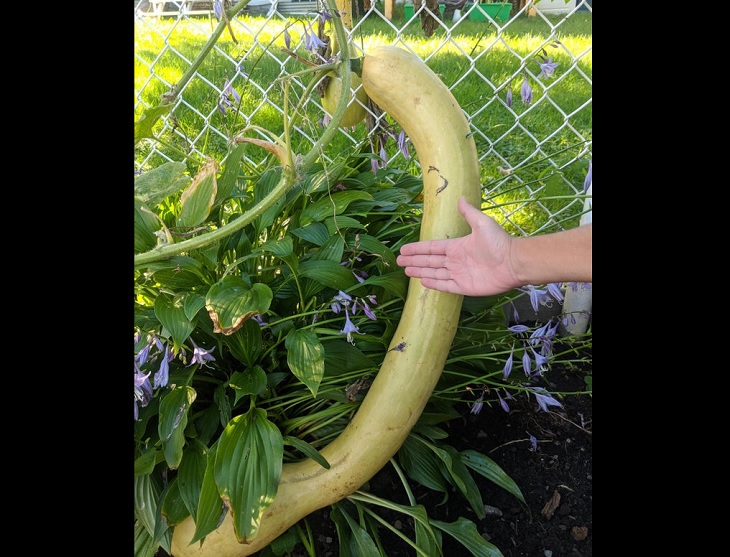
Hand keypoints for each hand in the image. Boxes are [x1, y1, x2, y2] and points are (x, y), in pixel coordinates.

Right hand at [396, 196, 517, 295]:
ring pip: (434, 273)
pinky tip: (422, 282)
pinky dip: (434, 284)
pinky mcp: (465, 286)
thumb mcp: (482, 223)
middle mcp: (456, 260)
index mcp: (457, 246)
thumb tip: (460, 198)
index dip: (417, 249)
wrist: (514, 262)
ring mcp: (459, 274)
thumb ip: (469, 213)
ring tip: (406, 271)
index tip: (404, 249)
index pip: (432, 248)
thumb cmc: (499, 243)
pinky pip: (445, 285)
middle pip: (430, 261)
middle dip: (414, 261)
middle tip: (399, 261)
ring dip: (420, 272)